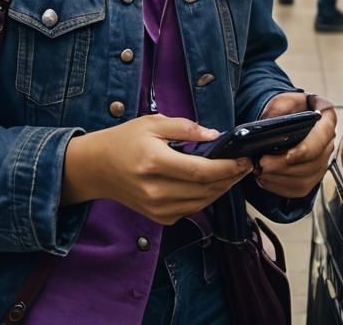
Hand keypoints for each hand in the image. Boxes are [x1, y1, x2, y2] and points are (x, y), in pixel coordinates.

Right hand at [62, 115, 253, 224]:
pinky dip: (206, 198)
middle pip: (205, 189)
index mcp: (154, 162)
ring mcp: (157, 208)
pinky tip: (212, 184)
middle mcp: (156, 190)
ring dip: (221, 189)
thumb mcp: (152, 123)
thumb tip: (215, 135)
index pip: (200, 171)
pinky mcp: (159, 218)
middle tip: (245, 165)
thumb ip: (185, 127)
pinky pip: (191, 210)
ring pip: (202, 203)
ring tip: (233, 174)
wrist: (97, 168)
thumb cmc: (124, 141)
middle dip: (230, 178)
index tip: (244, 159)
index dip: (226, 167)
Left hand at [253, 93, 336, 198]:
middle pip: (313, 162)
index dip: (307, 149)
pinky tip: (265, 178)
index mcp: (326, 118)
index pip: (323, 137)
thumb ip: (278, 108)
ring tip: (260, 171)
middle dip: (285, 166)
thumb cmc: (287, 108)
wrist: (287, 119)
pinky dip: (280, 186)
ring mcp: (322, 162)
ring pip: (306, 178)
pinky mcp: (312, 177)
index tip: (289, 155)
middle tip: (262, 163)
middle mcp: (328, 142)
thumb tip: (268, 123)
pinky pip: (299, 189)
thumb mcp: (282, 100)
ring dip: (280, 178)